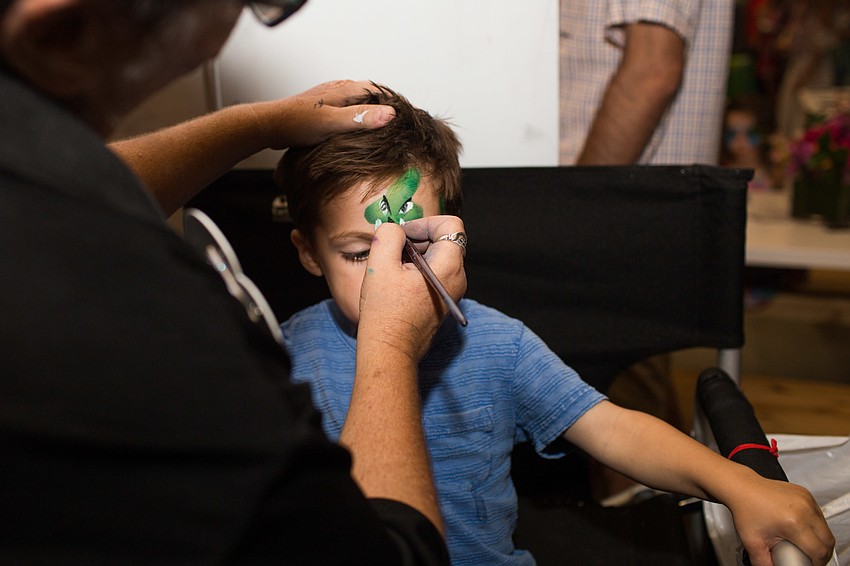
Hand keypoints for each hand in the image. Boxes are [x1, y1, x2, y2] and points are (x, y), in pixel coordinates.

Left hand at [254, 80, 395, 149]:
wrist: (269, 126)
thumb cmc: (297, 123)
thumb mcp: (332, 123)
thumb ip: (360, 118)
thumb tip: (390, 114)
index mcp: (346, 89)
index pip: (381, 92)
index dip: (397, 105)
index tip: (410, 118)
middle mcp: (341, 90)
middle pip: (373, 97)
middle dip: (387, 109)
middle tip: (402, 127)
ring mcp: (333, 98)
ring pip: (361, 104)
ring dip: (373, 115)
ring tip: (386, 131)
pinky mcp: (326, 108)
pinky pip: (350, 111)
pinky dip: (359, 120)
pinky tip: (359, 133)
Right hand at [357, 216, 466, 362]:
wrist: (390, 350)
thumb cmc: (385, 313)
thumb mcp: (380, 264)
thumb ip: (389, 235)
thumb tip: (396, 231)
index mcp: (449, 266)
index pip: (451, 225)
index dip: (425, 223)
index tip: (403, 235)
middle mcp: (458, 279)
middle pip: (444, 241)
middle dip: (418, 239)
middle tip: (393, 251)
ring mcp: (452, 292)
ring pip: (438, 258)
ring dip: (414, 255)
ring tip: (392, 269)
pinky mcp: (443, 301)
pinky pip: (434, 275)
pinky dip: (416, 271)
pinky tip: (396, 283)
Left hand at [730, 476, 834, 565]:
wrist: (741, 487)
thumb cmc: (745, 508)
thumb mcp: (753, 543)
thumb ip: (764, 563)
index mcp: (794, 522)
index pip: (819, 551)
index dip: (816, 563)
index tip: (808, 564)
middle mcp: (804, 509)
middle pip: (828, 540)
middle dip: (821, 553)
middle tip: (810, 558)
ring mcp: (806, 499)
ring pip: (825, 526)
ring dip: (819, 538)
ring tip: (804, 543)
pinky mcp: (805, 494)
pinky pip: (818, 514)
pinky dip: (815, 524)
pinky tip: (802, 528)